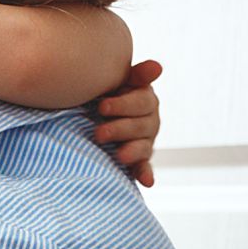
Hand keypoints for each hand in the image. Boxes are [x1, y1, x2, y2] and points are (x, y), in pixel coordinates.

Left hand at [90, 59, 161, 186]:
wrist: (90, 109)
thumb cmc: (103, 90)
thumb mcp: (117, 78)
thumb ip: (138, 74)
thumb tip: (158, 66)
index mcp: (144, 98)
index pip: (142, 101)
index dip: (123, 105)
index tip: (102, 107)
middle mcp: (149, 119)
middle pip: (142, 125)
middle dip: (120, 129)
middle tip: (98, 133)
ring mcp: (145, 139)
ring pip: (143, 146)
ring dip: (131, 151)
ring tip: (118, 156)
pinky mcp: (138, 157)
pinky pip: (144, 166)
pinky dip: (145, 173)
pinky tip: (147, 181)